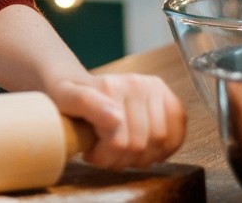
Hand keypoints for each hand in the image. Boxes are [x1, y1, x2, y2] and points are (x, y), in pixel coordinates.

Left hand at [44, 72, 185, 170]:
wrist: (75, 82)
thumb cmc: (68, 97)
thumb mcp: (64, 100)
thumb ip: (84, 103)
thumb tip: (116, 118)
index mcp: (111, 87)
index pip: (119, 142)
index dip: (105, 157)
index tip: (91, 153)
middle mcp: (136, 84)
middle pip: (139, 145)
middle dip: (121, 159)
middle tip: (107, 155)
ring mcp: (154, 88)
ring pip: (159, 142)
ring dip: (142, 157)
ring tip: (123, 152)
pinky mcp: (168, 97)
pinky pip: (178, 131)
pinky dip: (165, 148)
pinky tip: (147, 150)